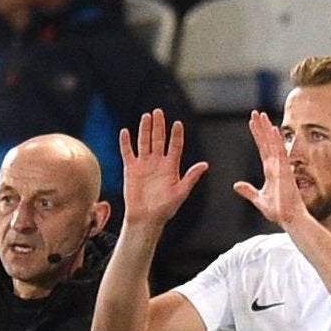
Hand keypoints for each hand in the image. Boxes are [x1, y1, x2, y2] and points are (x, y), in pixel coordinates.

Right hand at [118, 109, 207, 228]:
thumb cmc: (165, 209)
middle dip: (159, 126)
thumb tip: (205, 165)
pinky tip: (125, 131)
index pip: (175, 146)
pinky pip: (128, 152)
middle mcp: (158, 162)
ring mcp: (144, 164)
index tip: (177, 124)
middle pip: (159, 139)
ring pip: (144, 142)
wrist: (146, 219)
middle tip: (159, 111)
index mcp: (171, 166)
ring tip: (146, 116)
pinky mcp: (131, 169)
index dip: (176, 135)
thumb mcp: (180, 192)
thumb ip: (191, 177)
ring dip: (145, 129)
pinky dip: (126, 142)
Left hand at [232, 110, 306, 228]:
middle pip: (267, 142)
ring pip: (273, 144)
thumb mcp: (258, 199)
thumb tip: (236, 185)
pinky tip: (274, 129)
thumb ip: (248, 191)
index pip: (262, 149)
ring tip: (262, 115)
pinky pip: (281, 153)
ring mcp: (281, 167)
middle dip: (261, 127)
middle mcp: (276, 166)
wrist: (288, 219)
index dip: (257, 136)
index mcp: (270, 171)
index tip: (252, 123)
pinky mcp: (285, 171)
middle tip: (256, 113)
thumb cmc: (278, 211)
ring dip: (267, 129)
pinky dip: (277, 141)